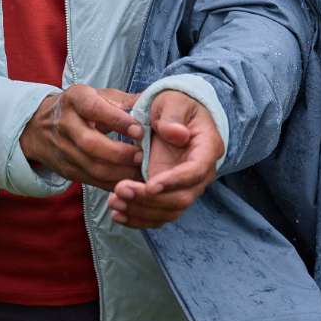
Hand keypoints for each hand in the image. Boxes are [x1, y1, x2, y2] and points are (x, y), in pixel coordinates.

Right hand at [23, 86, 143, 188]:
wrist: (40, 125)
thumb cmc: (83, 107)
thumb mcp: (100, 95)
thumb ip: (126, 101)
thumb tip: (156, 103)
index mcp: (75, 99)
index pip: (94, 109)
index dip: (117, 121)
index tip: (139, 131)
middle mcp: (65, 124)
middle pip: (90, 143)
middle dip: (119, 153)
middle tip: (142, 157)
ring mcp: (62, 149)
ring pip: (91, 166)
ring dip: (118, 173)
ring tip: (141, 173)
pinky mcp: (65, 169)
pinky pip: (91, 180)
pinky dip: (112, 184)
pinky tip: (131, 184)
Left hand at [108, 91, 223, 228]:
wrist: (173, 115)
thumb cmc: (174, 105)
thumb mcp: (172, 101)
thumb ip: (172, 117)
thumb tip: (178, 135)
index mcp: (207, 148)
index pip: (196, 171)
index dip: (174, 181)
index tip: (149, 185)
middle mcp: (200, 173)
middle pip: (182, 198)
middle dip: (150, 200)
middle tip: (120, 190)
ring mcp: (185, 186)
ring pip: (169, 211)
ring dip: (141, 211)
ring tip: (114, 202)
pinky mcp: (170, 195)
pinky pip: (159, 215)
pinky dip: (138, 218)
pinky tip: (117, 214)